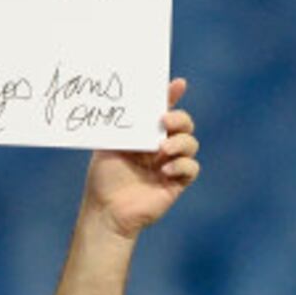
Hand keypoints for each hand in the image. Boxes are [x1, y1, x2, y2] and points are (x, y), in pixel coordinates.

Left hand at [83, 78, 197, 235]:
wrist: (106, 210)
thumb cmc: (104, 177)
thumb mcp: (110, 144)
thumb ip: (124, 126)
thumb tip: (132, 102)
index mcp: (145, 133)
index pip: (163, 109)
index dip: (172, 95)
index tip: (179, 84)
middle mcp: (161, 146)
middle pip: (184, 124)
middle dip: (180, 118)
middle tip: (164, 121)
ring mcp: (170, 163)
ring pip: (191, 144)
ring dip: (180, 142)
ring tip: (163, 149)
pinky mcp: (177, 183)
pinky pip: (191, 168)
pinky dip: (182, 165)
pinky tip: (165, 170)